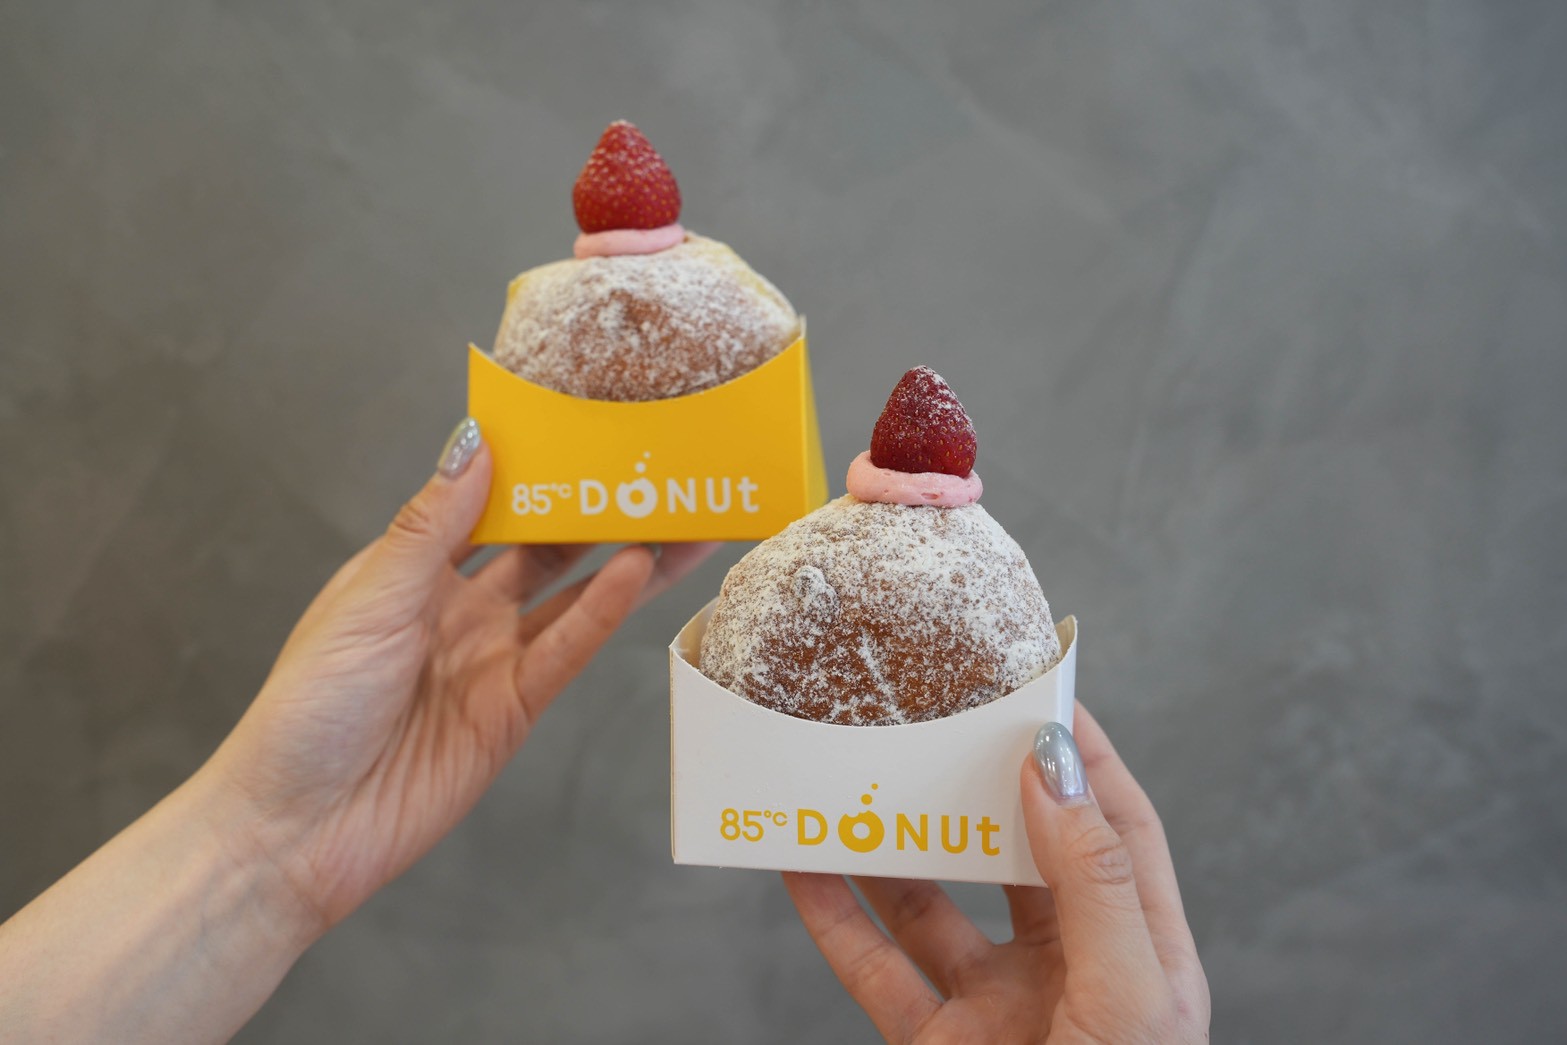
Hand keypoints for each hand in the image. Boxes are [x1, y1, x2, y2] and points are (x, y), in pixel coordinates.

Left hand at [207, 418, 714, 932]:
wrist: (298, 830)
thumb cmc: (307, 712)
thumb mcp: (369, 599)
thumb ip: (432, 525)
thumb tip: (475, 442)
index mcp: (409, 573)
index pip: (485, 503)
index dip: (533, 467)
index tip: (582, 426)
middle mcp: (456, 610)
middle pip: (541, 548)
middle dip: (594, 510)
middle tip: (652, 472)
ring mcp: (489, 660)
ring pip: (571, 597)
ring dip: (621, 558)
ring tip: (675, 518)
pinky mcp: (513, 710)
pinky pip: (568, 650)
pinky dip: (604, 612)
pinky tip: (637, 572)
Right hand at [783, 705, 1209, 1042]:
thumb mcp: (1132, 1001)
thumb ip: (1093, 882)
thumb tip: (1050, 766)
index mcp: (1143, 951)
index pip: (1116, 824)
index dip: (1081, 752)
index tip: (1032, 686)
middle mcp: (1073, 969)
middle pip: (1018, 850)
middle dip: (972, 786)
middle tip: (927, 716)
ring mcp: (1001, 1008)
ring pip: (934, 904)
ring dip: (889, 844)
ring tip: (850, 776)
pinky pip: (879, 972)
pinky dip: (836, 919)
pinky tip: (804, 869)